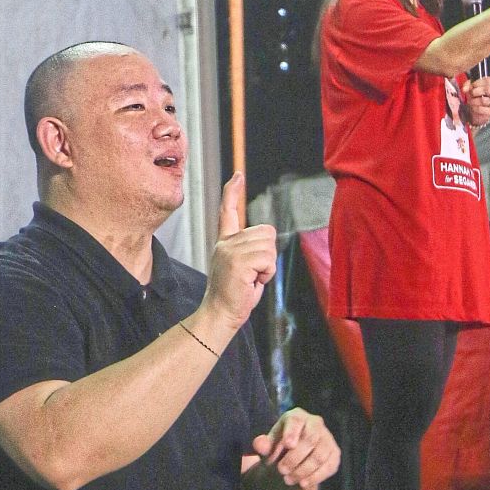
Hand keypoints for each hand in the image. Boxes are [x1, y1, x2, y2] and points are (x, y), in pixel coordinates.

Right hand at [203, 173, 276, 329]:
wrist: (220, 314)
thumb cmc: (235, 294)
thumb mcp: (243, 266)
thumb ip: (252, 250)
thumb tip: (268, 236)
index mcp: (225, 242)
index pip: (228, 211)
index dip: (233, 192)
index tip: (238, 176)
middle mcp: (226, 243)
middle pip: (266, 231)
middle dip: (268, 254)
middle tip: (253, 273)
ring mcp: (230, 251)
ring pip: (269, 246)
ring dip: (268, 265)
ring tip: (252, 278)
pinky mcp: (237, 262)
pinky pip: (268, 259)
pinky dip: (267, 273)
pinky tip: (252, 282)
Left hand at [251, 408, 340, 489]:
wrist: (292, 461)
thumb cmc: (277, 449)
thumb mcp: (268, 448)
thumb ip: (263, 445)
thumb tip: (258, 444)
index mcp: (297, 417)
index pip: (296, 420)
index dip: (293, 432)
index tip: (288, 444)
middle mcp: (315, 423)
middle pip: (310, 439)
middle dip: (295, 457)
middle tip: (281, 470)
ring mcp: (328, 439)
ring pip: (319, 455)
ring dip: (303, 470)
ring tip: (287, 480)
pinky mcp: (334, 454)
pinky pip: (328, 466)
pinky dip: (315, 477)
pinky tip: (302, 484)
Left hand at [462, 76, 489, 126]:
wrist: (477, 112)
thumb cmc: (476, 97)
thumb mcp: (472, 88)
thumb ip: (467, 85)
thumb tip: (464, 89)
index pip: (487, 81)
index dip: (477, 83)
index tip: (470, 87)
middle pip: (487, 89)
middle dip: (475, 91)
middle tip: (470, 94)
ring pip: (483, 100)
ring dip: (473, 101)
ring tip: (470, 101)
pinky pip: (481, 109)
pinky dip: (474, 108)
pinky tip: (472, 107)